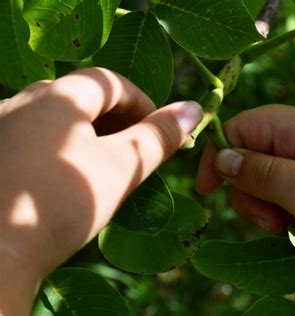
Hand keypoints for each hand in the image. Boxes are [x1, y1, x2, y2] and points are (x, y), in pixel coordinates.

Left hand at [0, 68, 201, 314]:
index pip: (111, 81)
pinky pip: (34, 138)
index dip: (142, 102)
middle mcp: (21, 101)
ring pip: (56, 120)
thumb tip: (194, 110)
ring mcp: (0, 126)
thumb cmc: (66, 203)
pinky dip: (61, 149)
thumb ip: (160, 135)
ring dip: (89, 135)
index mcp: (57, 96)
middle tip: (136, 150)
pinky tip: (68, 179)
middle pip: (82, 98)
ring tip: (106, 166)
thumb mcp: (123, 166)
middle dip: (117, 119)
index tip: (159, 131)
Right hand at [196, 104, 294, 311]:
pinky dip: (281, 208)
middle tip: (270, 221)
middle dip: (249, 188)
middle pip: (252, 151)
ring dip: (265, 203)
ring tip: (286, 227)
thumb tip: (221, 156)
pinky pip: (285, 187)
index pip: (244, 125)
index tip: (207, 190)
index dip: (220, 154)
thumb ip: (259, 171)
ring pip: (266, 174)